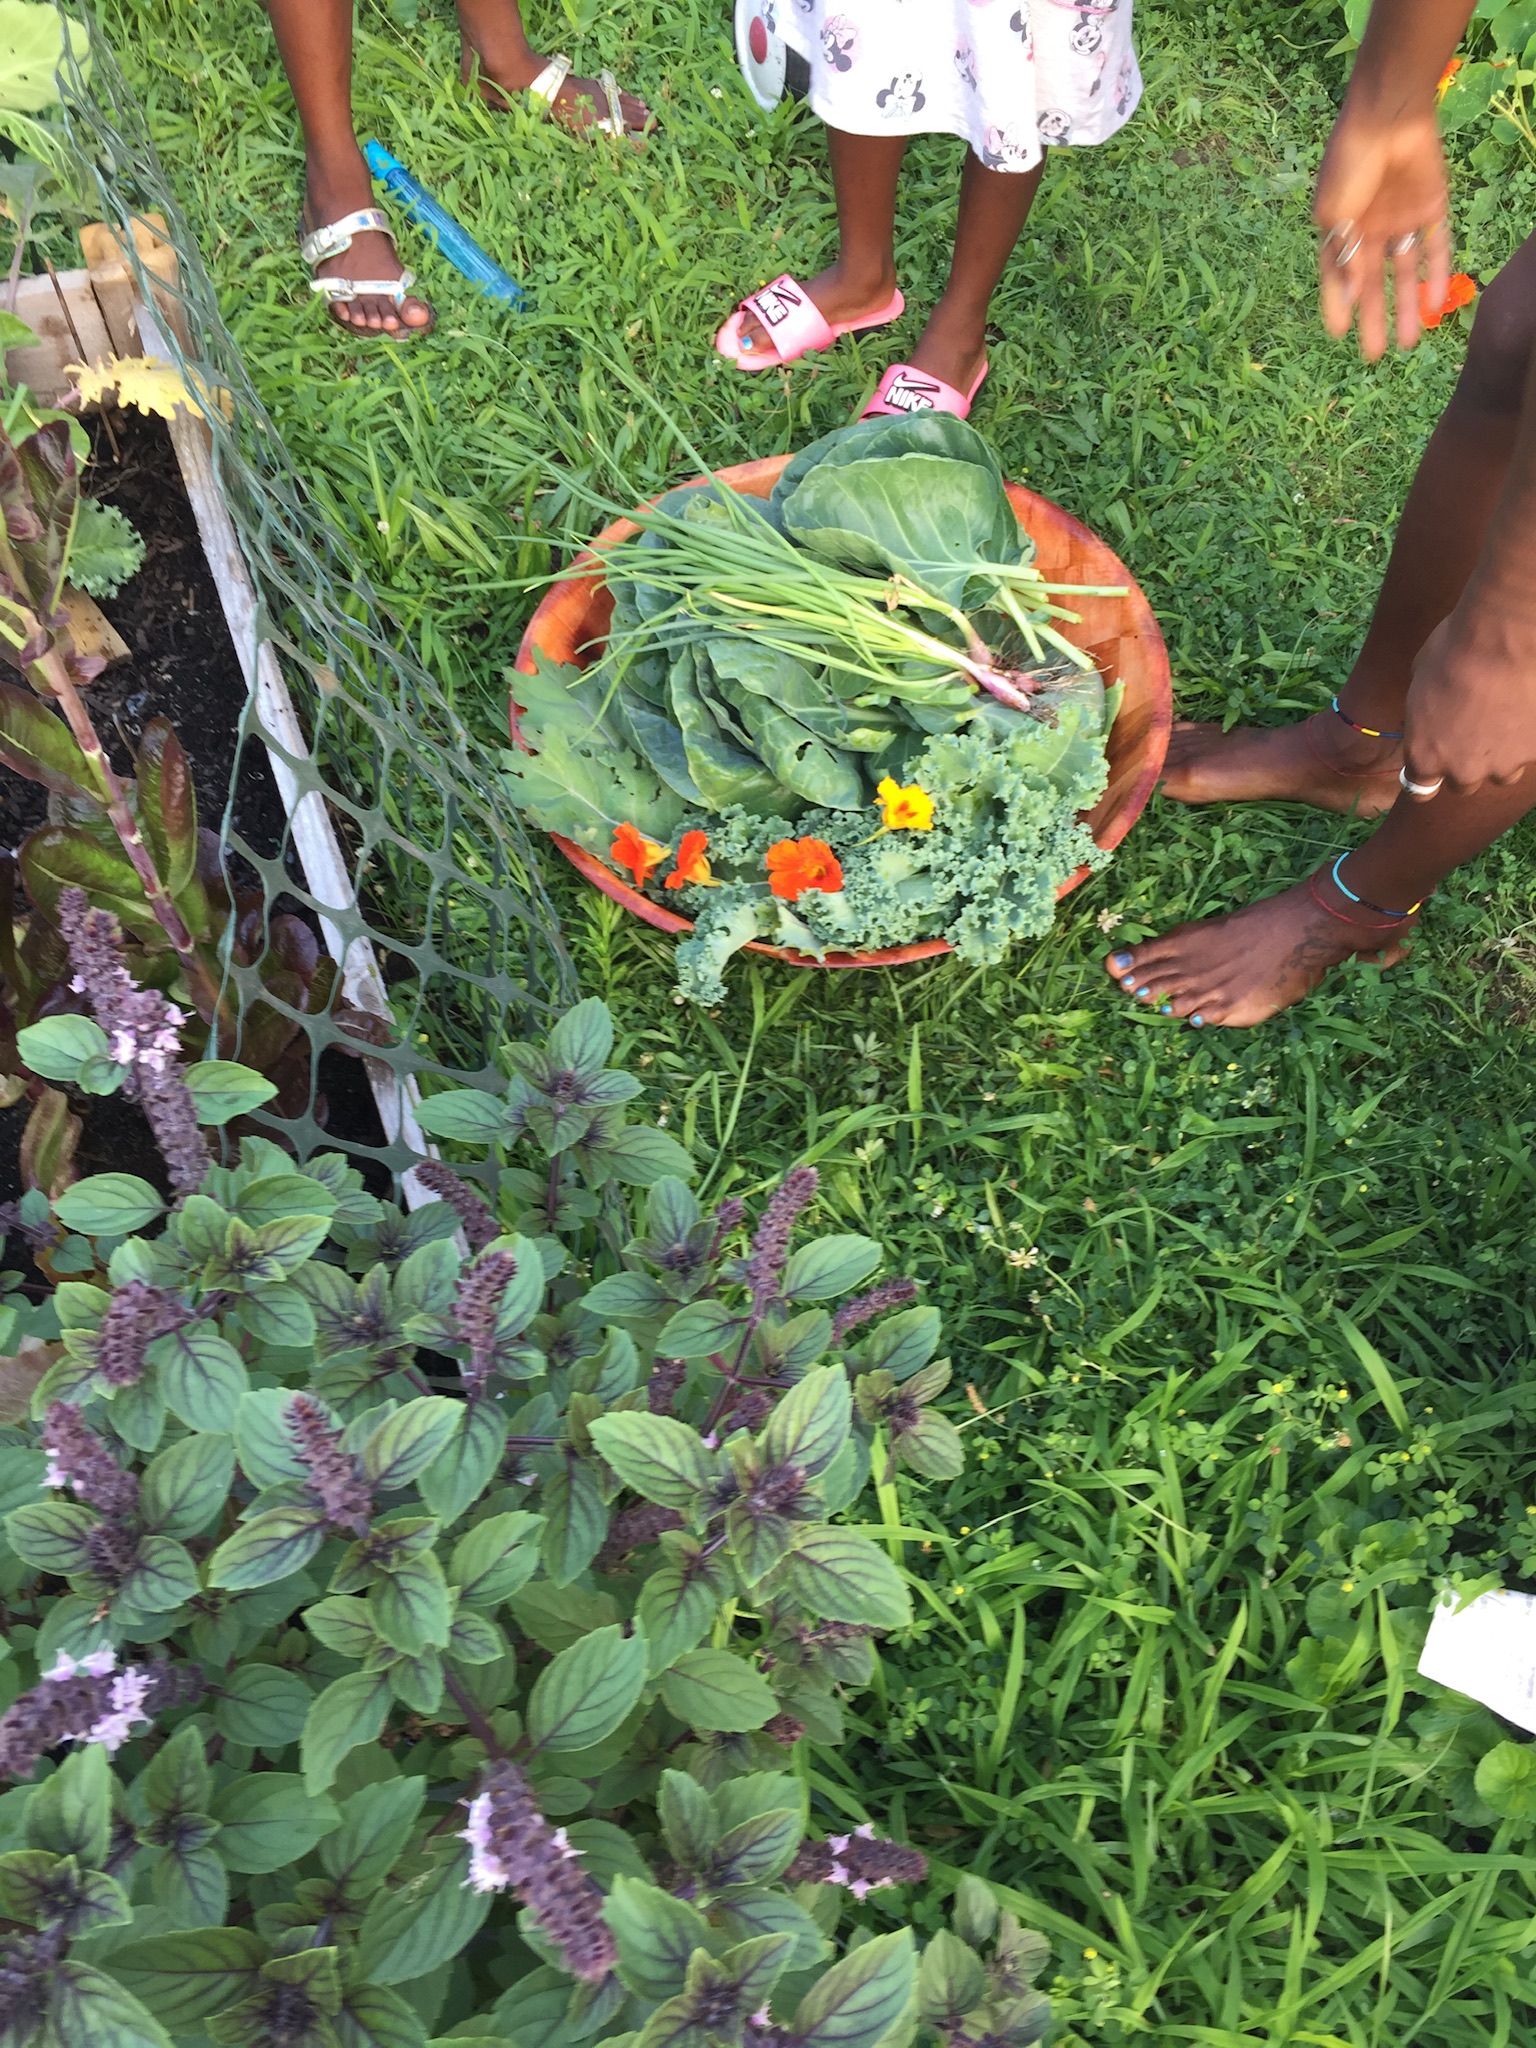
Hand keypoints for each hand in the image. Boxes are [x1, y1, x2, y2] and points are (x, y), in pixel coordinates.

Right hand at [1314, 101, 1450, 359]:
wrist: (1390, 114)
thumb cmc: (1351, 161)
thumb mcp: (1335, 211)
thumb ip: (1344, 254)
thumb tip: (1353, 295)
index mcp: (1341, 229)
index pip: (1338, 278)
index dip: (1338, 306)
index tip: (1339, 335)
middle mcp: (1371, 229)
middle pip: (1374, 284)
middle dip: (1374, 319)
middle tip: (1374, 357)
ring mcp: (1402, 220)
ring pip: (1405, 273)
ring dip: (1406, 307)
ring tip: (1408, 343)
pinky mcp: (1432, 208)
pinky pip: (1436, 249)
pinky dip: (1436, 276)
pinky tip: (1435, 304)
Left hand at [1400, 610, 1535, 797]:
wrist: (1505, 635)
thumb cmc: (1455, 650)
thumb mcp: (1419, 680)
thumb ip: (1424, 710)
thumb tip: (1431, 709)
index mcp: (1425, 756)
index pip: (1420, 789)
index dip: (1428, 775)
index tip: (1435, 764)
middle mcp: (1463, 770)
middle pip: (1464, 783)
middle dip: (1468, 761)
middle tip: (1476, 729)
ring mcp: (1504, 764)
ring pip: (1504, 771)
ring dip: (1502, 752)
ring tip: (1507, 716)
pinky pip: (1531, 750)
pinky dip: (1530, 734)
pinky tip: (1528, 707)